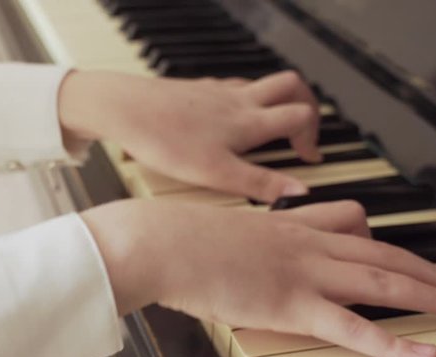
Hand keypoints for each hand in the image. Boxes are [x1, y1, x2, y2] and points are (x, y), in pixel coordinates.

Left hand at [59, 70, 319, 202]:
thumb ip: (260, 183)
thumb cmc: (165, 140)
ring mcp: (218, 91)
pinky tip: (228, 119)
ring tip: (270, 127)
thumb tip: (300, 193)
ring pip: (262, 84)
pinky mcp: (198, 89)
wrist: (123, 108)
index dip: (312, 137)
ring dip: (276, 101)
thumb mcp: (216, 173)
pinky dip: (244, 99)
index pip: (301, 116)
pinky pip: (233, 86)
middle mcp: (239, 100)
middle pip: (291, 86)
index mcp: (248, 121)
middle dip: (306, 105)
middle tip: (303, 129)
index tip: (308, 157)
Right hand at [81, 199, 435, 356]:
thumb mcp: (228, 227)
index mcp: (290, 225)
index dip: (392, 241)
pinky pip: (353, 327)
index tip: (414, 253)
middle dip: (429, 268)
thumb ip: (253, 232)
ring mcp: (303, 272)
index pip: (357, 226)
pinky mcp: (291, 305)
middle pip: (383, 252)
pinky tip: (424, 353)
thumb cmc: (184, 236)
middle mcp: (307, 244)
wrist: (161, 241)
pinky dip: (393, 343)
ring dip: (430, 293)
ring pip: (382, 280)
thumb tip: (261, 241)